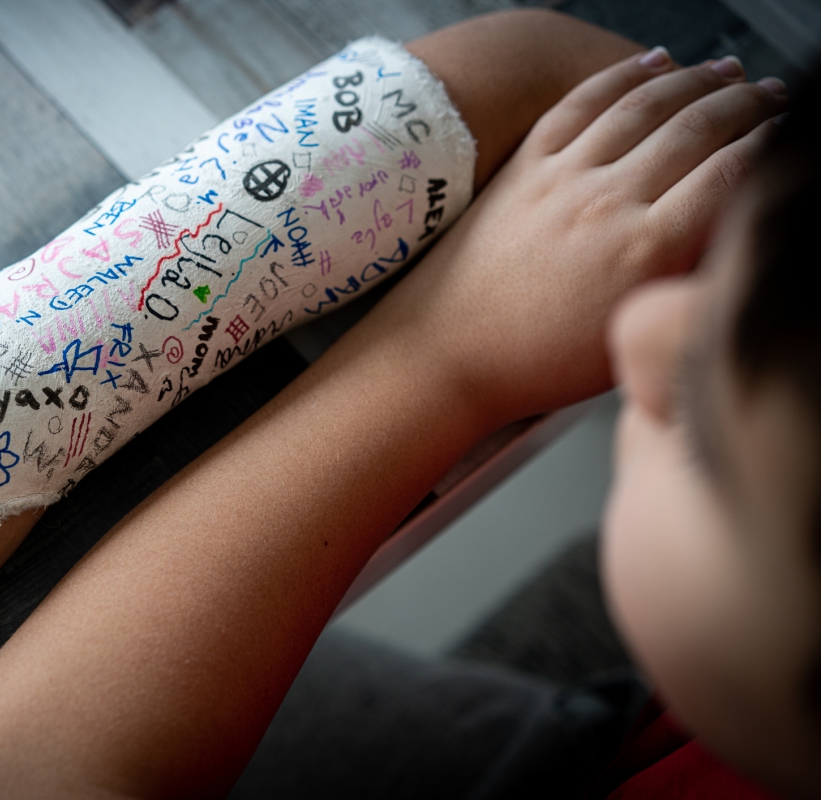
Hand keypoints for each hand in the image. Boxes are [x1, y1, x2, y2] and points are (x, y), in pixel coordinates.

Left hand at [412, 51, 785, 426]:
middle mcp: (606, 203)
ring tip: (726, 73)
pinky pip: (581, 102)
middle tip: (771, 97)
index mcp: (645, 253)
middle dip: (747, 103)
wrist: (444, 355)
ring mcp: (561, 178)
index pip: (734, 173)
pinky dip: (621, 76)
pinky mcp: (524, 167)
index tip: (786, 137)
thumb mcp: (631, 338)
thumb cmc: (529, 364)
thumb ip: (682, 280)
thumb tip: (717, 237)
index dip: (772, 144)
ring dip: (696, 80)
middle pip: (698, 128)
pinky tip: (649, 63)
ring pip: (646, 105)